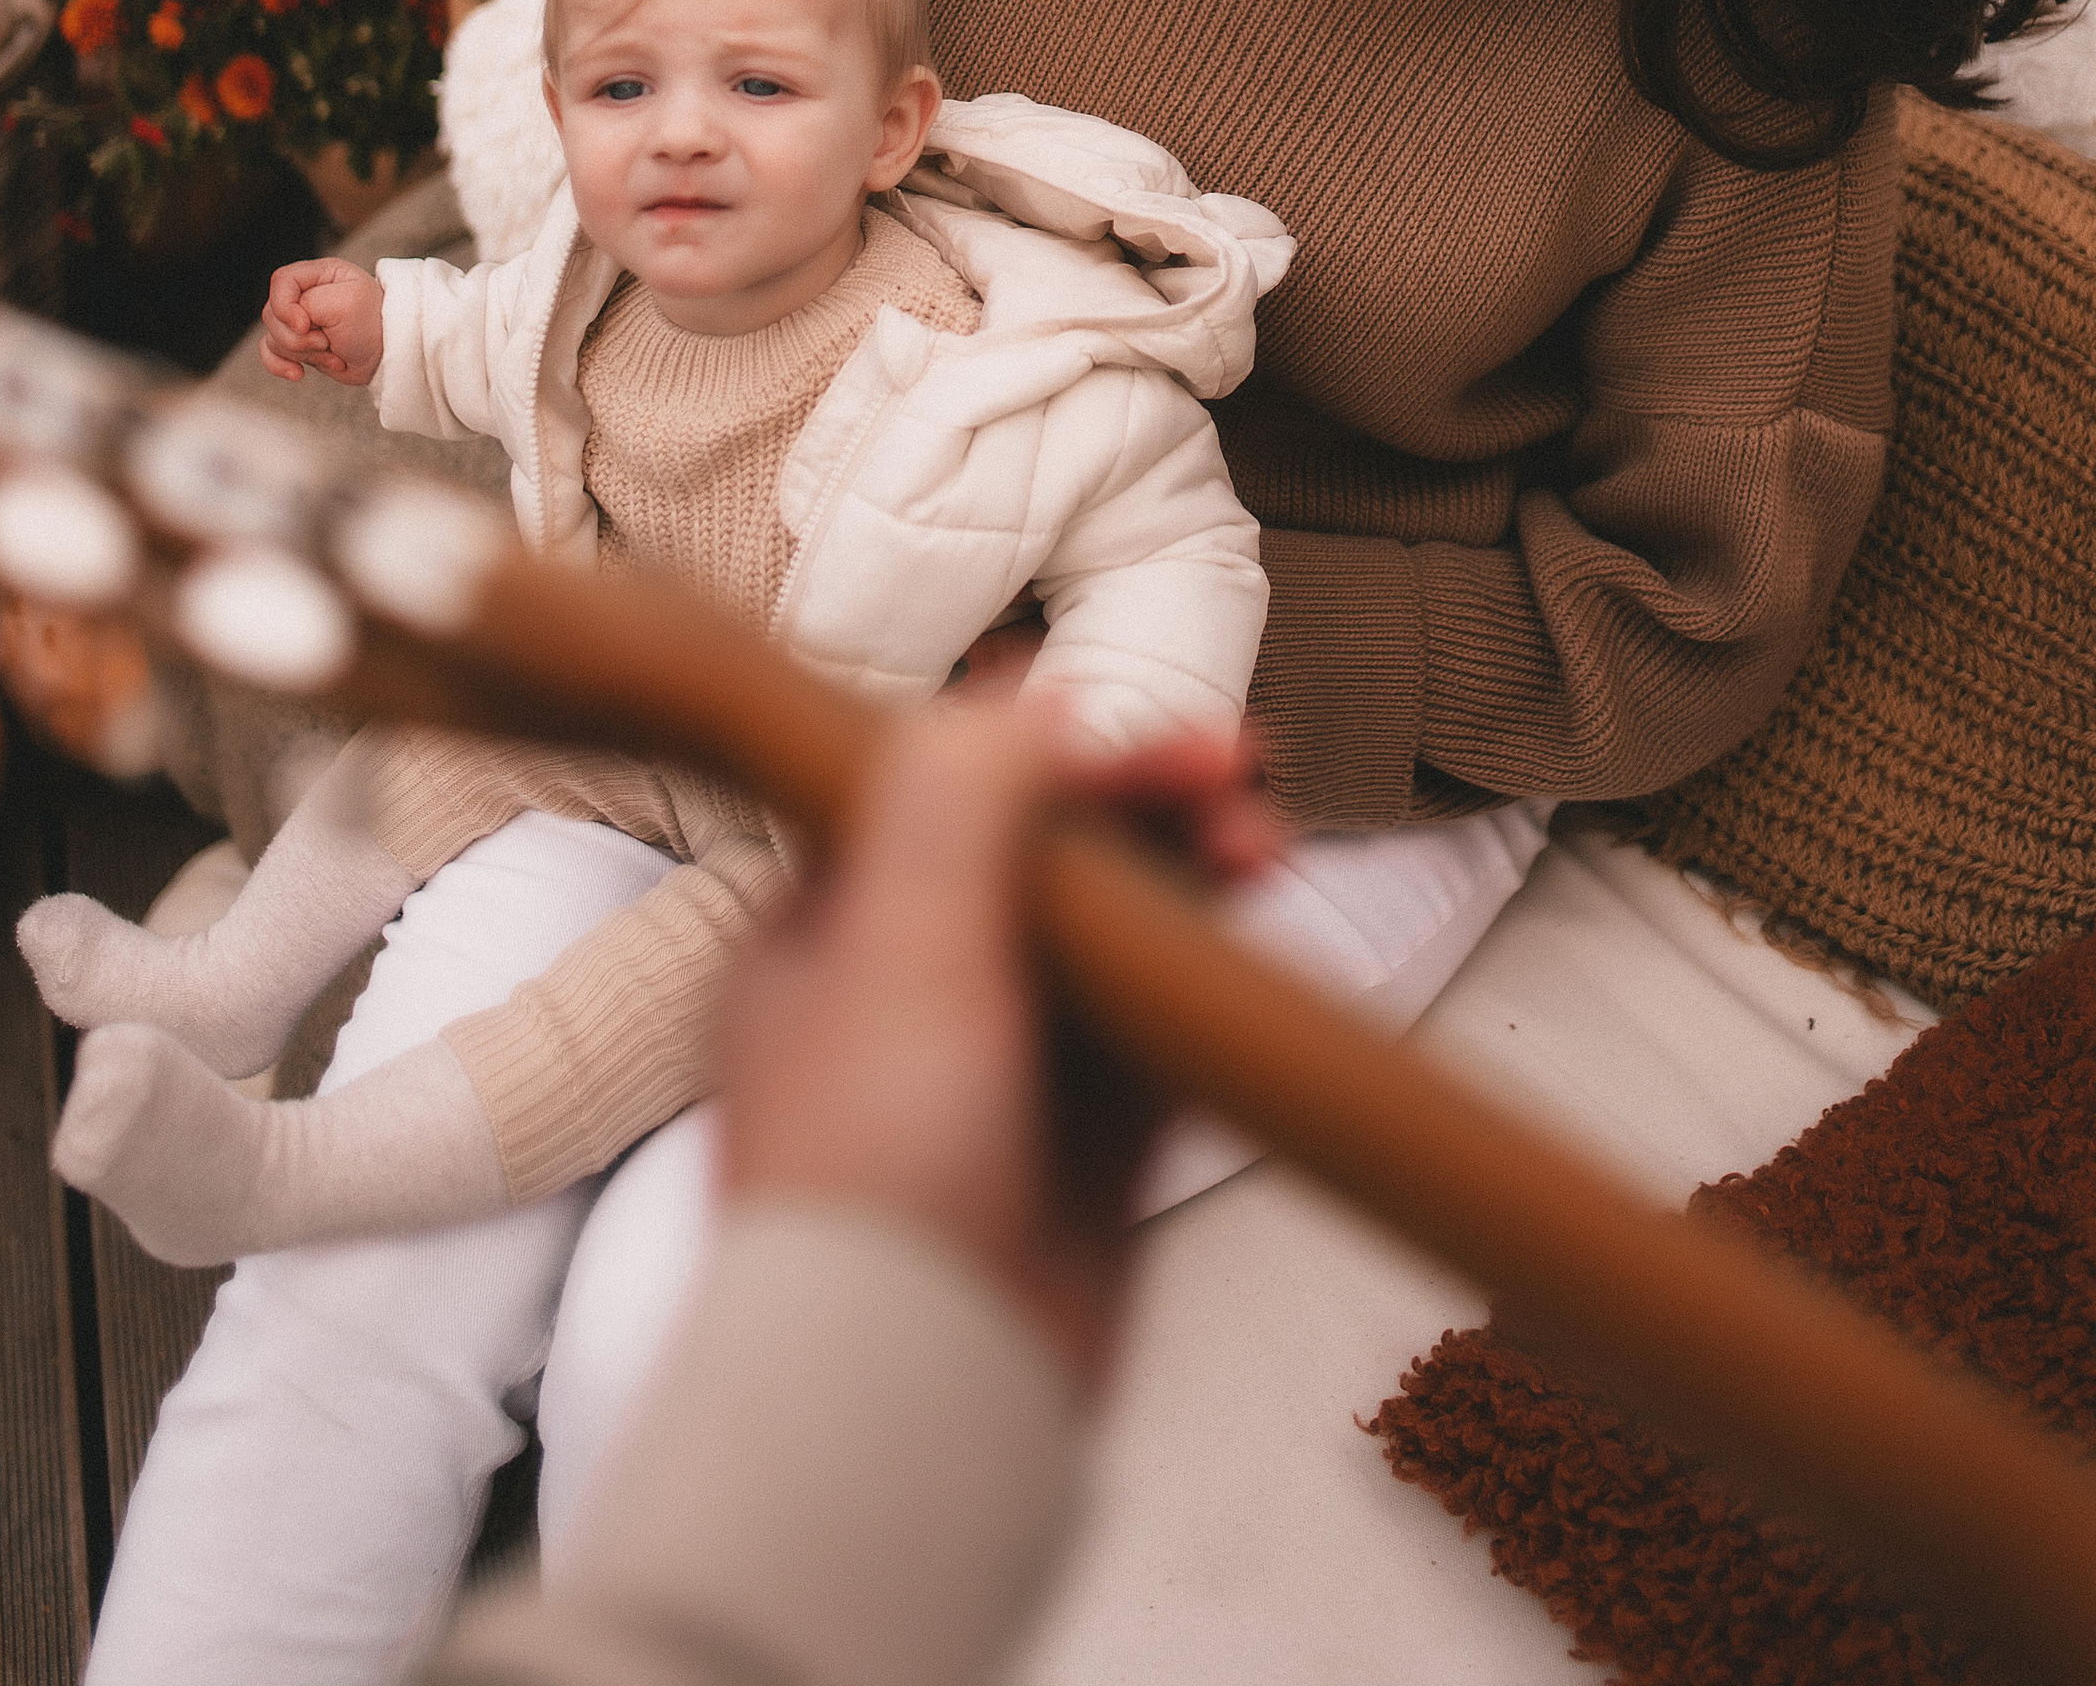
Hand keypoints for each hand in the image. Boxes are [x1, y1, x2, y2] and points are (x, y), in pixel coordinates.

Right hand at [260, 258, 384, 385]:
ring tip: (332, 353)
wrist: (387, 355)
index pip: (282, 281)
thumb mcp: (346, 302)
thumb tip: (290, 324)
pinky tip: (298, 373)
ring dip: (303, 354)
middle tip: (328, 341)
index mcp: (320, 274)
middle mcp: (306, 294)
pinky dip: (280, 366)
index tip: (305, 325)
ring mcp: (298, 321)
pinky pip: (269, 354)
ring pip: (272, 337)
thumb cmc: (374, 323)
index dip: (285, 306)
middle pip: (273, 314)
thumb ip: (308, 303)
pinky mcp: (297, 345)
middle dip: (300, 337)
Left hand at [716, 701, 1278, 1389]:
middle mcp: (911, 984)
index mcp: (830, 926)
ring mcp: (1001, 1068)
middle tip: (1242, 784)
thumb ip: (956, 798)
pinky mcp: (1079, 1148)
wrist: (913, 1394)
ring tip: (1266, 852)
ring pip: (1118, 930)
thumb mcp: (898, 947)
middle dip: (1151, 803)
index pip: (954, 786)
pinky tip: (1261, 944)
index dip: (1069, 742)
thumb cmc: (873, 1175)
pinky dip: (1214, 981)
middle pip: (1051, 848)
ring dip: (1194, 877)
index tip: (1171, 737)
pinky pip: (1161, 1034)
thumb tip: (1036, 701)